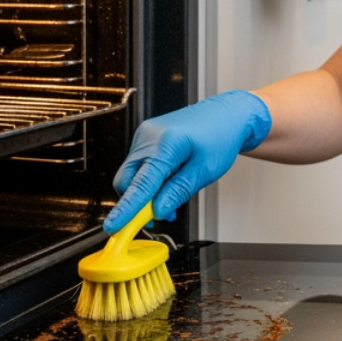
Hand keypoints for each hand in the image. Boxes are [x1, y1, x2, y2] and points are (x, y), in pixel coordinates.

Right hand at [106, 90, 271, 232]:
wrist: (227, 114)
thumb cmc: (221, 136)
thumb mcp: (205, 170)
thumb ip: (179, 191)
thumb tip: (158, 211)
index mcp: (165, 143)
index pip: (140, 184)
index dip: (126, 209)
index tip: (114, 227)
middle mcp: (148, 136)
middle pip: (127, 180)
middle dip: (136, 204)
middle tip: (156, 220)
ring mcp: (145, 135)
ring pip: (132, 175)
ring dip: (145, 193)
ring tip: (170, 200)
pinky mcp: (146, 138)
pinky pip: (139, 166)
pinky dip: (148, 181)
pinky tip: (166, 187)